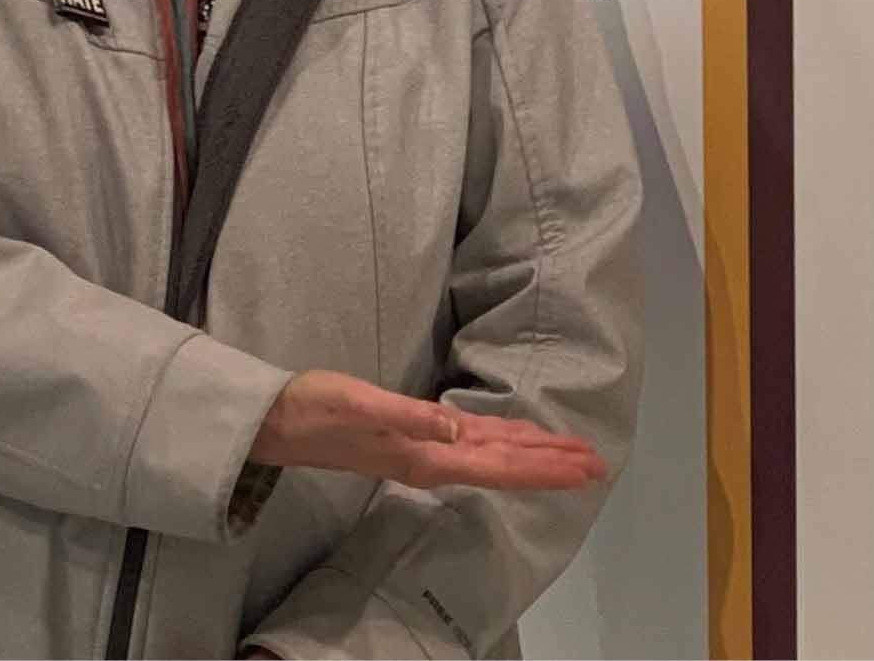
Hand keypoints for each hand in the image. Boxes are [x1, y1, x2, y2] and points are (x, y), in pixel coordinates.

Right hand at [248, 370, 606, 490]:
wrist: (276, 423)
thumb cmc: (315, 409)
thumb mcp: (362, 406)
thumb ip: (411, 419)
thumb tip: (458, 432)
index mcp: (427, 458)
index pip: (501, 466)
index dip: (545, 468)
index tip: (584, 467)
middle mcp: (433, 461)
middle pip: (506, 466)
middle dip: (552, 466)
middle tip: (597, 464)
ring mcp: (424, 452)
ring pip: (493, 456)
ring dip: (534, 456)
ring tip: (571, 456)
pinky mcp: (413, 437)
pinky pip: (473, 445)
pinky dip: (503, 443)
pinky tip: (515, 440)